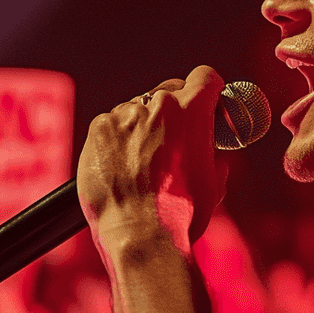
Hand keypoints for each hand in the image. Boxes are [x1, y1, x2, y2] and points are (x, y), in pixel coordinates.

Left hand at [77, 65, 227, 247]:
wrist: (139, 235)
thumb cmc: (182, 214)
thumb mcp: (215, 182)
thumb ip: (215, 154)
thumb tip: (213, 150)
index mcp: (193, 110)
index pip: (205, 77)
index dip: (208, 91)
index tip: (206, 105)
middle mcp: (158, 104)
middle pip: (169, 90)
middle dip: (174, 111)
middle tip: (173, 141)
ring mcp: (124, 114)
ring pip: (138, 109)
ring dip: (143, 126)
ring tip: (142, 163)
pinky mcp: (98, 128)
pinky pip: (112, 124)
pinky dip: (117, 140)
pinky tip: (122, 166)